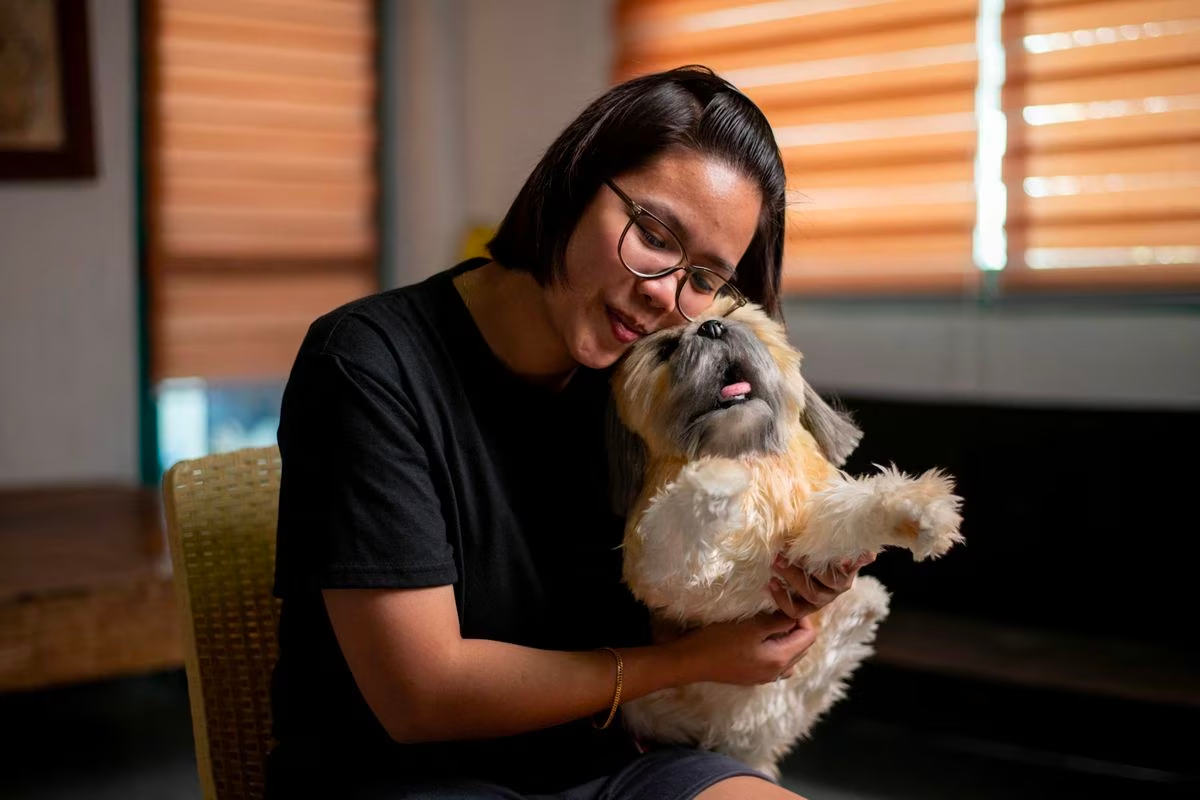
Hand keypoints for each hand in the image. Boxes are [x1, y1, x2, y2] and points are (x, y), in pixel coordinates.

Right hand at [671, 612, 816, 685]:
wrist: (691, 661)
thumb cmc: (720, 641)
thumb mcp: (752, 626)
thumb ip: (777, 622)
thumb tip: (795, 616)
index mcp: (780, 660)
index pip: (808, 638)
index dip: (803, 618)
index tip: (787, 603)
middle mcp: (776, 673)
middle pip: (801, 649)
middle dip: (796, 628)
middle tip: (780, 610)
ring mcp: (764, 678)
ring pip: (789, 658)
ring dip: (787, 640)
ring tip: (772, 624)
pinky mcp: (751, 677)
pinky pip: (775, 664)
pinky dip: (775, 650)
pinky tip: (760, 640)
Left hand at [769, 552, 875, 619]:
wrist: (819, 556)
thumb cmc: (826, 545)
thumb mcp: (838, 544)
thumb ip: (853, 551)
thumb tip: (870, 554)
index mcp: (846, 576)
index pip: (836, 578)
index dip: (821, 568)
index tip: (803, 552)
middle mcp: (835, 591)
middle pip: (817, 590)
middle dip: (797, 573)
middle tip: (781, 554)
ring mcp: (821, 601)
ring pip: (808, 600)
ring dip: (789, 581)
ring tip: (775, 564)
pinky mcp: (806, 607)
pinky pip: (794, 611)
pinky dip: (781, 599)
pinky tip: (770, 583)